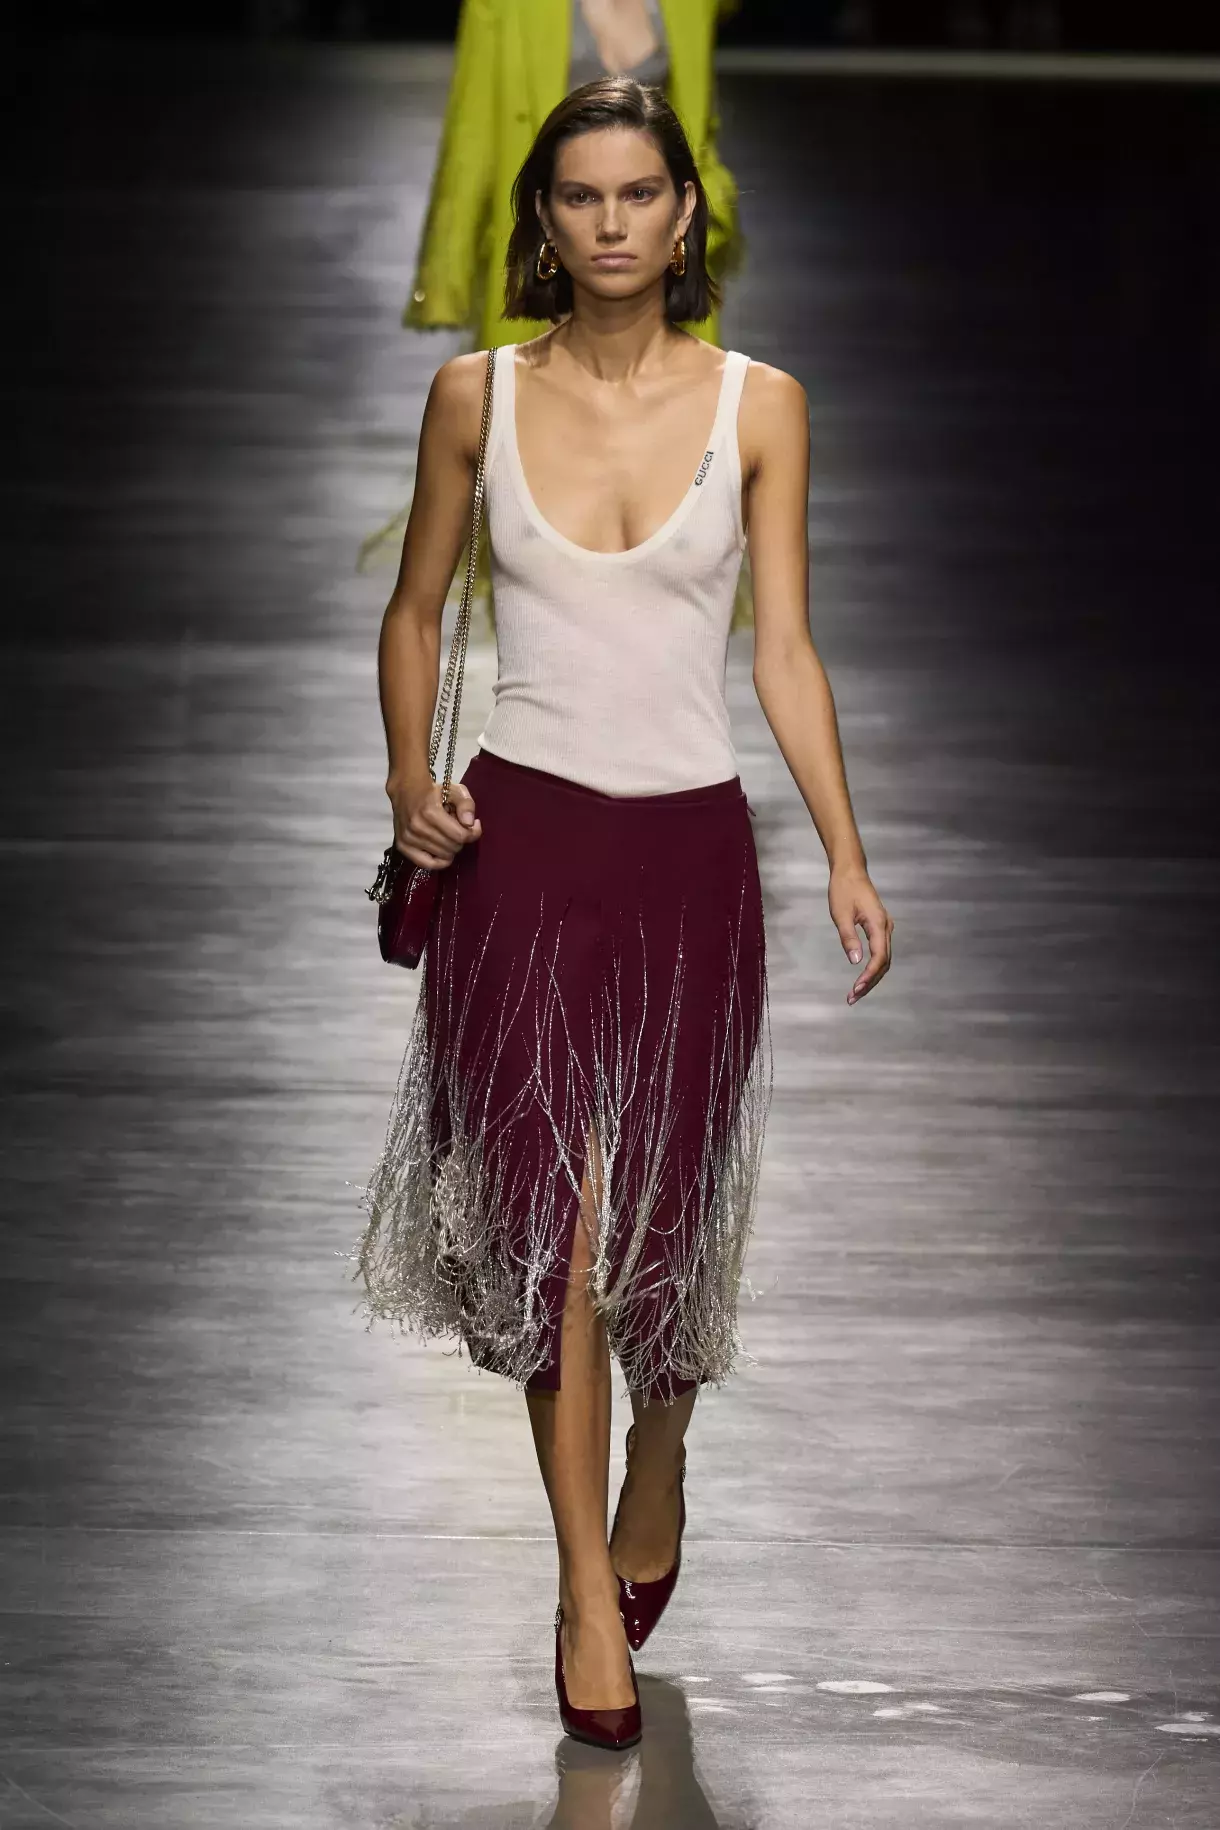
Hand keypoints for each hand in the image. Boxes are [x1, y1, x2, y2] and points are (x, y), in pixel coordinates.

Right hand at [387, 774, 481, 869]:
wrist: (406, 791)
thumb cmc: (434, 791)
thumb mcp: (455, 790)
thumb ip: (466, 804)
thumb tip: (470, 823)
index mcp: (430, 812)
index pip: (460, 835)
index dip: (473, 832)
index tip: (475, 824)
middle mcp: (417, 828)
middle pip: (453, 847)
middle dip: (461, 839)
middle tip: (457, 828)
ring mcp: (408, 838)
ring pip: (443, 856)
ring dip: (450, 847)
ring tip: (447, 834)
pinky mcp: (402, 846)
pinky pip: (426, 864)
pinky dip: (439, 862)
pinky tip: (444, 853)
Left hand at [829, 864, 893, 1005]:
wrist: (851, 871)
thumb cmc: (844, 890)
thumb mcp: (841, 915)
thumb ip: (849, 938)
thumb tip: (856, 962)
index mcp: (878, 924)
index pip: (879, 957)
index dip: (869, 976)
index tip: (855, 989)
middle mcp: (886, 927)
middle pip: (884, 962)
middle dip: (870, 982)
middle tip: (852, 998)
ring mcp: (885, 927)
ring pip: (884, 958)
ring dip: (872, 976)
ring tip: (856, 992)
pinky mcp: (880, 927)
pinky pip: (881, 951)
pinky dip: (873, 966)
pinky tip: (863, 976)